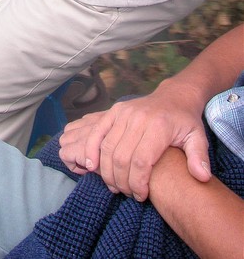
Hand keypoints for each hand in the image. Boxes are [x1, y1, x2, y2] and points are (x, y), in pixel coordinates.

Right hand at [58, 81, 210, 201]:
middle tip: (127, 194)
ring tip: (114, 186)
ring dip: (107, 171)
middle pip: (122, 157)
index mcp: (159, 127)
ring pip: (107, 147)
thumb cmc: (185, 121)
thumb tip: (201, 177)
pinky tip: (91, 165)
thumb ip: (199, 158)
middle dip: (122, 181)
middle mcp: (139, 118)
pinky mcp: (114, 111)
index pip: (141, 160)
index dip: (138, 182)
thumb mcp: (198, 138)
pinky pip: (97, 131)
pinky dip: (91, 149)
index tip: (141, 196)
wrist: (174, 96)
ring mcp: (124, 113)